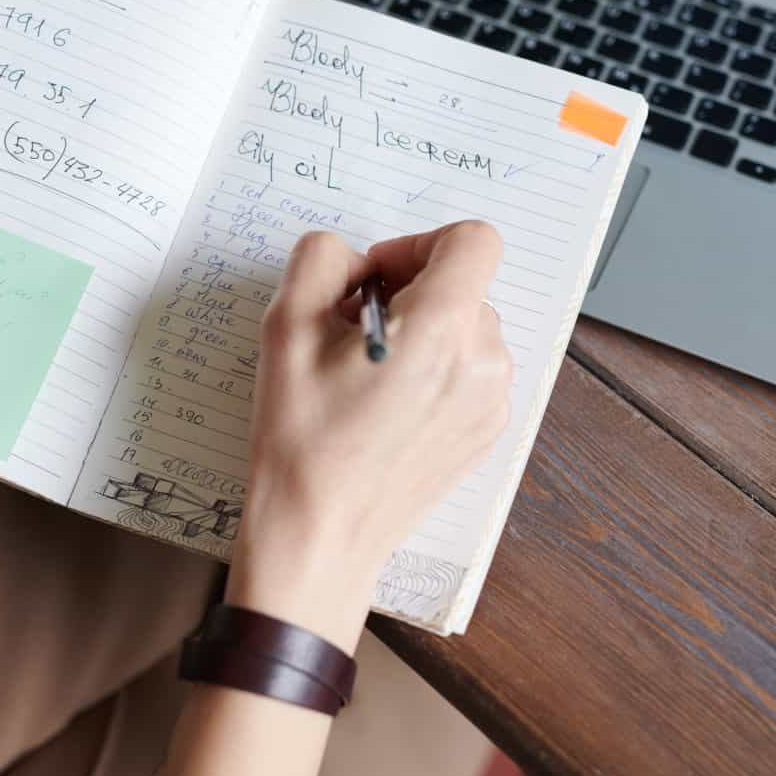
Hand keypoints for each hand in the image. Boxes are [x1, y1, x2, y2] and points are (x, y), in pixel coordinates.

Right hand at [227, 222, 511, 649]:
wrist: (320, 535)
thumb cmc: (301, 438)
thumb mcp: (285, 327)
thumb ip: (320, 260)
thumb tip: (353, 261)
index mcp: (441, 329)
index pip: (472, 240)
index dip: (418, 243)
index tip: (376, 277)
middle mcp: (482, 362)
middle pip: (464, 286)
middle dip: (408, 291)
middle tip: (349, 330)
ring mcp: (491, 402)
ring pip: (467, 328)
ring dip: (420, 331)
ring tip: (365, 373)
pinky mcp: (485, 433)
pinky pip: (469, 372)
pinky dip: (433, 370)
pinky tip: (384, 405)